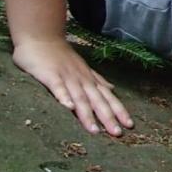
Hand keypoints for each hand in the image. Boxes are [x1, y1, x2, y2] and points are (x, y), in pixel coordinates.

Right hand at [12, 37, 132, 135]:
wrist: (41, 37)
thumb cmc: (61, 56)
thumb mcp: (83, 68)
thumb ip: (96, 80)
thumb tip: (112, 89)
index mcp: (90, 79)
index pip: (108, 97)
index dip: (119, 110)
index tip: (129, 126)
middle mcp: (82, 79)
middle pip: (97, 100)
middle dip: (108, 117)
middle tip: (117, 134)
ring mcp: (67, 76)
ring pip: (80, 97)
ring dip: (87, 114)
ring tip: (94, 130)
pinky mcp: (50, 75)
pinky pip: (58, 87)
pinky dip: (64, 97)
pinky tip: (68, 108)